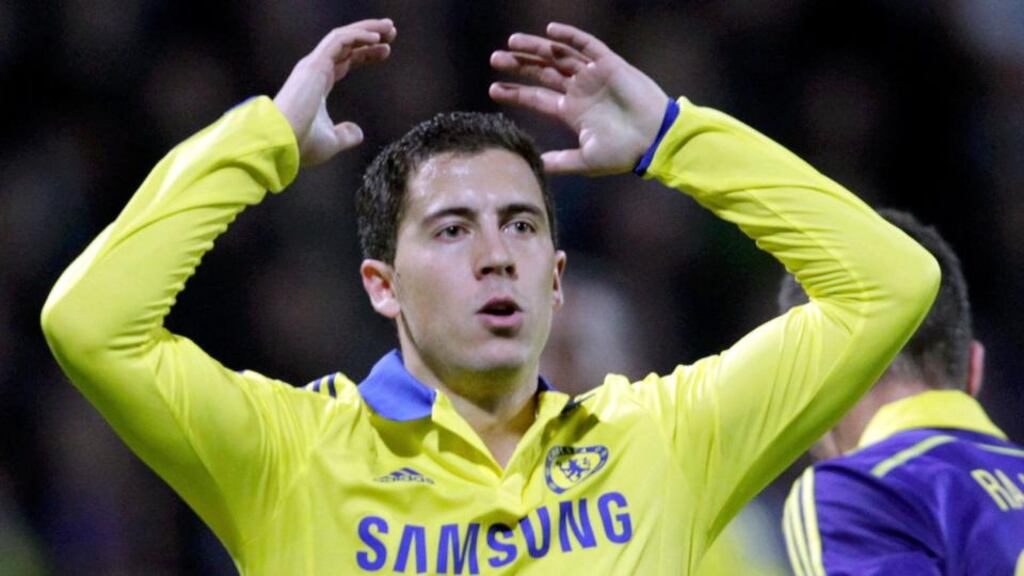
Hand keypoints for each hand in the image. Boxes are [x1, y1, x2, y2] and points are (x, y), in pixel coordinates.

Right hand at [274, 19, 396, 166]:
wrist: (282, 143)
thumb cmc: (301, 144)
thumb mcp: (332, 142)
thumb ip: (345, 136)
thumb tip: (358, 133)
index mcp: (318, 85)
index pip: (344, 61)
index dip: (365, 53)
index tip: (386, 51)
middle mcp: (315, 71)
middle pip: (346, 45)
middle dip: (369, 35)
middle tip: (391, 31)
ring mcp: (313, 66)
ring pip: (342, 37)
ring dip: (367, 29)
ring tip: (389, 28)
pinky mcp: (314, 65)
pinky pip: (338, 41)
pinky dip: (357, 35)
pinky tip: (376, 37)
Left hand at [490, 23, 669, 175]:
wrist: (655, 140)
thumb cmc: (624, 152)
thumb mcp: (586, 160)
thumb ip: (561, 161)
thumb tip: (535, 165)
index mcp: (572, 111)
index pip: (537, 97)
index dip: (516, 92)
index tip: (493, 89)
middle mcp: (580, 90)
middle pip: (542, 72)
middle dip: (519, 65)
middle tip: (494, 59)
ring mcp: (593, 75)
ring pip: (559, 56)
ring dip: (537, 48)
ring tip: (512, 42)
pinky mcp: (610, 64)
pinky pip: (587, 45)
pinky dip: (570, 37)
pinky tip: (551, 31)